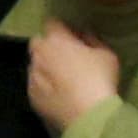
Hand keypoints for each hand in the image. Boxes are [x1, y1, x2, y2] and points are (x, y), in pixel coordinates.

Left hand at [26, 20, 122, 135]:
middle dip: (48, 44)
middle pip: (38, 41)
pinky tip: (59, 92)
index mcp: (56, 40)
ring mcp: (32, 76)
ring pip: (35, 63)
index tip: (73, 34)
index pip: (52, 23)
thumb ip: (93, 40)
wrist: (87, 114)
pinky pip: (35, 82)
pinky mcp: (30, 95)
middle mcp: (39, 54)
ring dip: (45, 64)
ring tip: (62, 76)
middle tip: (65, 53)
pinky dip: (44, 83)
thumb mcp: (106, 54)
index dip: (62, 27)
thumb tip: (84, 35)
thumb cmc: (99, 79)